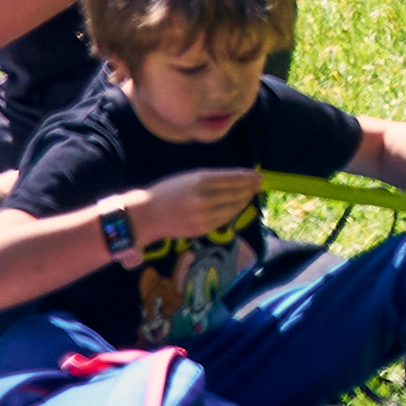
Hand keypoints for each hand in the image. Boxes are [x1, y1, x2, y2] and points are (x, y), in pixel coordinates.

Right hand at [136, 168, 260, 243]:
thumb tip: (238, 178)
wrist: (146, 215)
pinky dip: (233, 212)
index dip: (248, 177)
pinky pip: (223, 220)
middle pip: (235, 193)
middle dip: (250, 188)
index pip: (232, 178)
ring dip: (244, 200)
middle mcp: (203, 197)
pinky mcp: (200, 229)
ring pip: (232, 208)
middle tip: (259, 184)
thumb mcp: (189, 177)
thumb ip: (212, 178)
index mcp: (199, 180)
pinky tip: (238, 206)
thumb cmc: (168, 191)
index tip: (259, 175)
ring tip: (251, 194)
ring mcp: (202, 215)